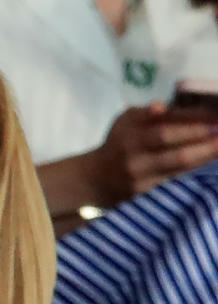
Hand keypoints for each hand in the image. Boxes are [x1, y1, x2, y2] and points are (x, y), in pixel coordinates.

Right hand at [93, 102, 217, 204]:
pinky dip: (195, 174)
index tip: (216, 118)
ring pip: (180, 170)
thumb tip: (162, 107)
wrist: (97, 178)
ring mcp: (140, 182)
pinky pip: (176, 183)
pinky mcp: (146, 196)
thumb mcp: (126, 121)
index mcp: (130, 138)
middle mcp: (134, 161)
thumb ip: (146, 113)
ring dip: (205, 158)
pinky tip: (209, 165)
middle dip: (205, 143)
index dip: (194, 124)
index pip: (166, 129)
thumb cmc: (119, 143)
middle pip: (176, 154)